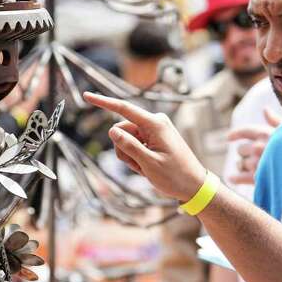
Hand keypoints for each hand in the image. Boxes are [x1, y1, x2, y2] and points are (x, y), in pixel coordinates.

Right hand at [84, 91, 208, 201]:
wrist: (193, 186)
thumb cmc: (175, 176)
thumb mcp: (149, 163)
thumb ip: (129, 146)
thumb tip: (112, 130)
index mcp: (155, 124)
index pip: (124, 109)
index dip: (103, 102)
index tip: (87, 96)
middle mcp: (155, 122)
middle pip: (122, 130)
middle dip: (123, 149)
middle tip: (138, 166)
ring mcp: (155, 129)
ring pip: (126, 139)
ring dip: (130, 156)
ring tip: (145, 168)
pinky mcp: (154, 137)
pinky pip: (134, 144)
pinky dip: (136, 157)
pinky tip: (148, 167)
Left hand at [225, 108, 281, 185]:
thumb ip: (275, 121)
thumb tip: (265, 110)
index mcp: (266, 133)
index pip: (246, 131)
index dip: (236, 134)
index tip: (228, 137)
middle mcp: (259, 147)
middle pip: (241, 149)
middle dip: (245, 153)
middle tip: (251, 157)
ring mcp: (258, 162)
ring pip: (240, 163)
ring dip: (243, 166)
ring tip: (249, 168)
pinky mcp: (259, 178)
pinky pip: (240, 177)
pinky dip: (235, 178)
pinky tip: (231, 178)